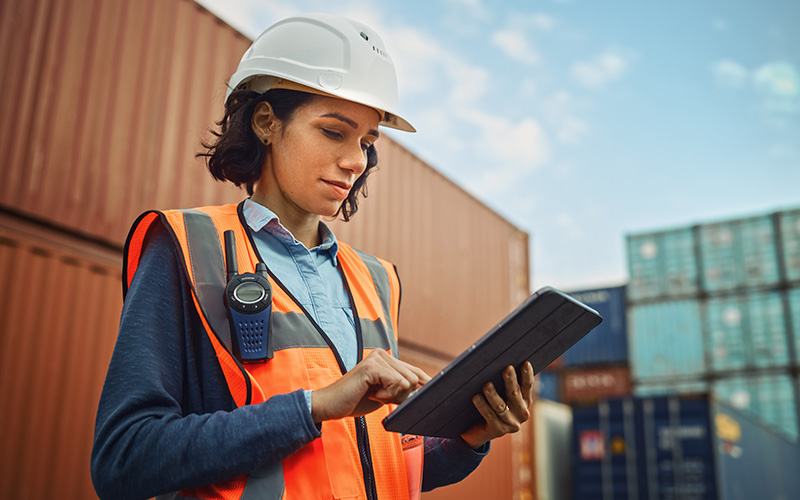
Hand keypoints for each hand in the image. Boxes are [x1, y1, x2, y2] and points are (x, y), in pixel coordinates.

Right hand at [310, 349, 430, 421]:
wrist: (331, 405)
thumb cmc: (355, 400)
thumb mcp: (384, 393)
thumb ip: (400, 388)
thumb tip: (422, 388)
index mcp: (385, 358)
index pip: (414, 370)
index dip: (425, 382)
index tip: (433, 388)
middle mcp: (382, 354)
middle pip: (413, 377)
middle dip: (402, 394)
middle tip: (381, 397)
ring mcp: (376, 358)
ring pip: (407, 381)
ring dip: (393, 395)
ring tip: (375, 394)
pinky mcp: (372, 366)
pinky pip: (397, 383)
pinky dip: (387, 395)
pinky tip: (373, 394)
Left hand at [460, 361, 533, 448]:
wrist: (477, 431)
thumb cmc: (489, 404)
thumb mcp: (499, 394)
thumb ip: (502, 382)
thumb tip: (495, 362)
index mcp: (524, 401)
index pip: (527, 386)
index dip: (527, 375)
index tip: (525, 363)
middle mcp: (521, 413)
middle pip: (514, 394)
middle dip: (511, 381)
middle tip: (507, 369)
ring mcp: (511, 423)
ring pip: (501, 406)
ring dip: (493, 394)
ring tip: (487, 385)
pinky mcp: (498, 430)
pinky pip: (489, 416)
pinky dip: (482, 406)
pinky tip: (475, 397)